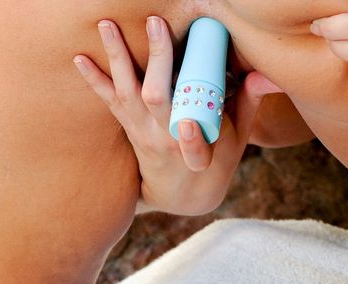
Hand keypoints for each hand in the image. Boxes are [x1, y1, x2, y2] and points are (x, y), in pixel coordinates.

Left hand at [74, 17, 282, 216]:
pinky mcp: (129, 126)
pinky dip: (95, 79)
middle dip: (157, 60)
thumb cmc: (215, 160)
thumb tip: (266, 76)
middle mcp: (165, 140)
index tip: (188, 126)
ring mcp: (143, 132)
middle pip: (157, 100)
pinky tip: (80, 59)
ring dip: (118, 57)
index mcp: (197, 148)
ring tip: (108, 25)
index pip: (195, 145)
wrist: (181, 194)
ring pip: (128, 92)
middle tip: (156, 24)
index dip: (191, 139)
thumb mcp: (237, 139)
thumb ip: (250, 103)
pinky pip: (110, 100)